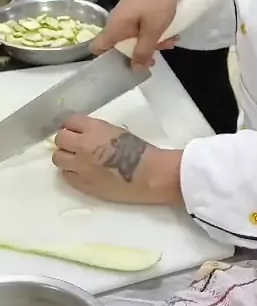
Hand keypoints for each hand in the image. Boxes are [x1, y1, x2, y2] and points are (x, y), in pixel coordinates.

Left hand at [53, 114, 182, 205]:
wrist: (150, 175)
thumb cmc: (140, 151)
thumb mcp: (117, 132)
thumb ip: (97, 132)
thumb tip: (84, 135)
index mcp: (94, 129)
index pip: (69, 121)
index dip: (72, 126)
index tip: (76, 131)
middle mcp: (82, 145)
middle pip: (60, 139)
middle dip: (67, 142)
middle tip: (76, 146)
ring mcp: (80, 166)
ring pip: (58, 158)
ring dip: (66, 158)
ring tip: (78, 161)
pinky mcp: (83, 184)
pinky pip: (66, 176)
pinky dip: (72, 173)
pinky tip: (84, 173)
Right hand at [93, 0, 180, 68]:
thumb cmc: (158, 1)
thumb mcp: (153, 30)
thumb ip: (143, 51)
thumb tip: (135, 69)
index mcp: (115, 26)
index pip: (98, 47)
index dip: (106, 59)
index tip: (124, 65)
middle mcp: (118, 21)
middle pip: (123, 45)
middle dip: (142, 52)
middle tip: (159, 53)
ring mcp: (129, 14)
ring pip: (137, 37)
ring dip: (154, 42)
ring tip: (172, 41)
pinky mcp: (140, 9)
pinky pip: (144, 27)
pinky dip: (156, 31)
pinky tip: (173, 32)